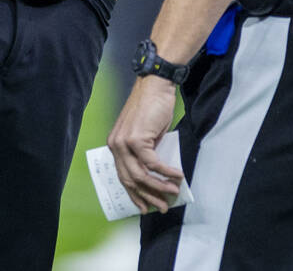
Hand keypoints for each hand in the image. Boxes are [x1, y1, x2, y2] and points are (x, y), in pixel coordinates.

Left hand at [107, 74, 183, 212]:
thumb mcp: (146, 136)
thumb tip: (156, 177)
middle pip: (130, 180)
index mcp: (115, 145)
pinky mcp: (136, 139)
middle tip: (162, 206)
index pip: (123, 176)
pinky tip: (178, 176)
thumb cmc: (152, 108)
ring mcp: (124, 142)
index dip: (135, 194)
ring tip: (173, 193)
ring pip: (141, 175)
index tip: (146, 207)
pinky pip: (153, 164)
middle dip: (147, 196)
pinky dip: (166, 172)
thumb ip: (145, 155)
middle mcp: (115, 145)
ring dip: (159, 187)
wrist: (155, 86)